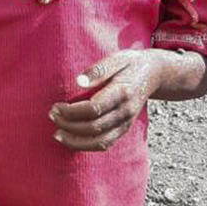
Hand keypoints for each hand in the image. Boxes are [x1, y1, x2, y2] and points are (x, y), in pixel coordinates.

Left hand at [49, 49, 166, 151]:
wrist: (154, 74)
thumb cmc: (130, 64)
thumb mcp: (116, 58)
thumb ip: (98, 70)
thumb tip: (78, 81)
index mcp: (122, 92)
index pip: (93, 108)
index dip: (72, 111)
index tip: (56, 106)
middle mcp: (125, 111)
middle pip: (93, 127)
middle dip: (69, 125)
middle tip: (52, 115)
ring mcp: (126, 123)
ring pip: (99, 142)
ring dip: (75, 141)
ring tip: (57, 134)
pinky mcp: (124, 129)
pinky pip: (105, 144)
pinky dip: (86, 146)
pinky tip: (71, 140)